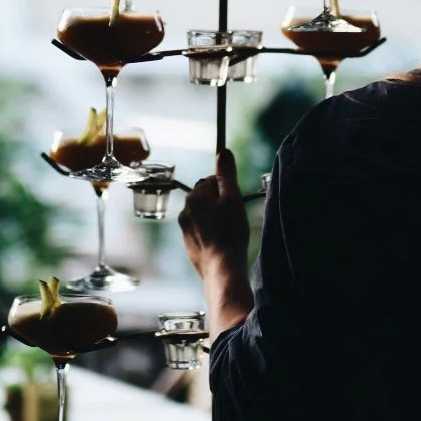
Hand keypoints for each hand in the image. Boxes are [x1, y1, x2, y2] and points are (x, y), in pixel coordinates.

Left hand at [178, 148, 249, 281]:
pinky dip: (212, 235)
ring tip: (229, 233)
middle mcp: (185, 211)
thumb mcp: (232, 199)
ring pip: (204, 216)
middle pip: (207, 198)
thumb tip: (224, 151)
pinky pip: (202, 233)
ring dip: (216, 220)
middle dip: (220, 204)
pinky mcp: (189, 246)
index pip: (212, 181)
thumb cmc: (230, 232)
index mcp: (194, 197)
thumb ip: (227, 174)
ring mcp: (185, 231)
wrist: (222, 269)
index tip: (235, 204)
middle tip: (234, 218)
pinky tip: (223, 244)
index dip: (227, 190)